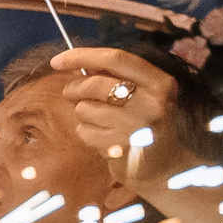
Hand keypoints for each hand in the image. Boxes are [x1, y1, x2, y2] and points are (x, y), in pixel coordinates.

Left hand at [52, 46, 188, 164]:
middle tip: (71, 94)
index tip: (57, 60)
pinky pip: (84, 131)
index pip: (116, 59)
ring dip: (83, 114)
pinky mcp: (120, 146)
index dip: (83, 56)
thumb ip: (116, 77)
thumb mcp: (143, 95)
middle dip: (74, 88)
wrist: (165, 166)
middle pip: (95, 83)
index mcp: (159, 82)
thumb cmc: (146, 124)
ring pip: (85, 108)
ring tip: (99, 121)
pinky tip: (103, 138)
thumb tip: (79, 63)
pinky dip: (86, 133)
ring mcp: (136, 125)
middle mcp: (152, 101)